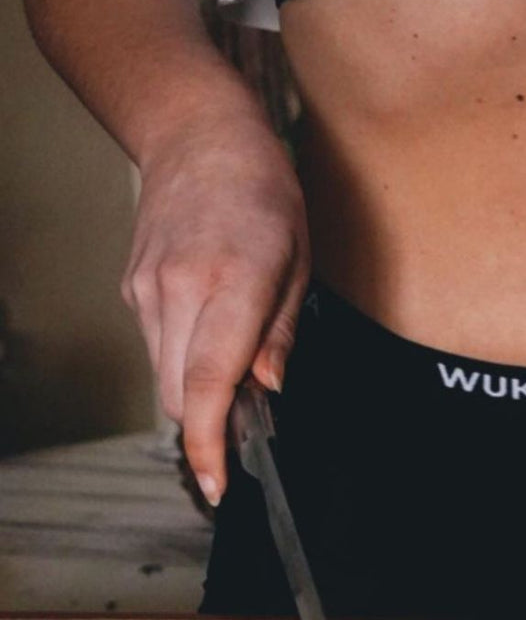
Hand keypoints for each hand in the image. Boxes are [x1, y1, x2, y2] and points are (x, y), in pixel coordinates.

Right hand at [121, 115, 309, 505]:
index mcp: (231, 281)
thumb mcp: (300, 260)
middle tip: (250, 424)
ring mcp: (146, 290)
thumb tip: (269, 389)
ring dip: (198, 392)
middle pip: (180, 395)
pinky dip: (184, 360)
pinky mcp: (132, 289)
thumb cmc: (264, 192)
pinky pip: (157, 348)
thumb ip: (282, 332)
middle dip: (211, 424)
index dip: (210, 443)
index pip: (209, 381)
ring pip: (164, 378)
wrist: (198, 137)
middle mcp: (178, 289)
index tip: (218, 483)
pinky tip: (211, 331)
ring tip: (238, 364)